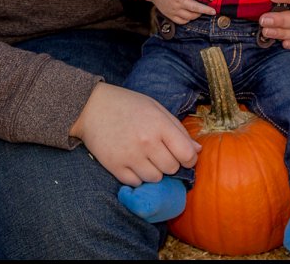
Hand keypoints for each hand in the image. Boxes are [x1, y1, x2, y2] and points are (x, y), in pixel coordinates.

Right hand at [69, 82, 200, 185]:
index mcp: (160, 125)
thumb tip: (197, 151)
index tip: (184, 156)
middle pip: (172, 168)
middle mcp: (146, 143)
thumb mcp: (157, 109)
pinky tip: (134, 163)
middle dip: (171, 164)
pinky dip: (138, 177)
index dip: (189, 159)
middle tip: (162, 155)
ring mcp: (130, 156)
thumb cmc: (128, 105)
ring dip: (155, 172)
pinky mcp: (114, 166)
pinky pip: (136, 182)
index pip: (186, 154)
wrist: (91, 107)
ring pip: (155, 179)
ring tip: (147, 158)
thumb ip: (178, 129)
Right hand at [137, 0, 213, 23]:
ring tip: (201, 12)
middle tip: (213, 11)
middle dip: (206, 10)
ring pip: (189, 17)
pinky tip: (191, 16)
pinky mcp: (170, 15)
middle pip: (195, 8)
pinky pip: (181, 21)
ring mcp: (175, 10)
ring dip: (197, 15)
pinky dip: (188, 20)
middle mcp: (179, 1)